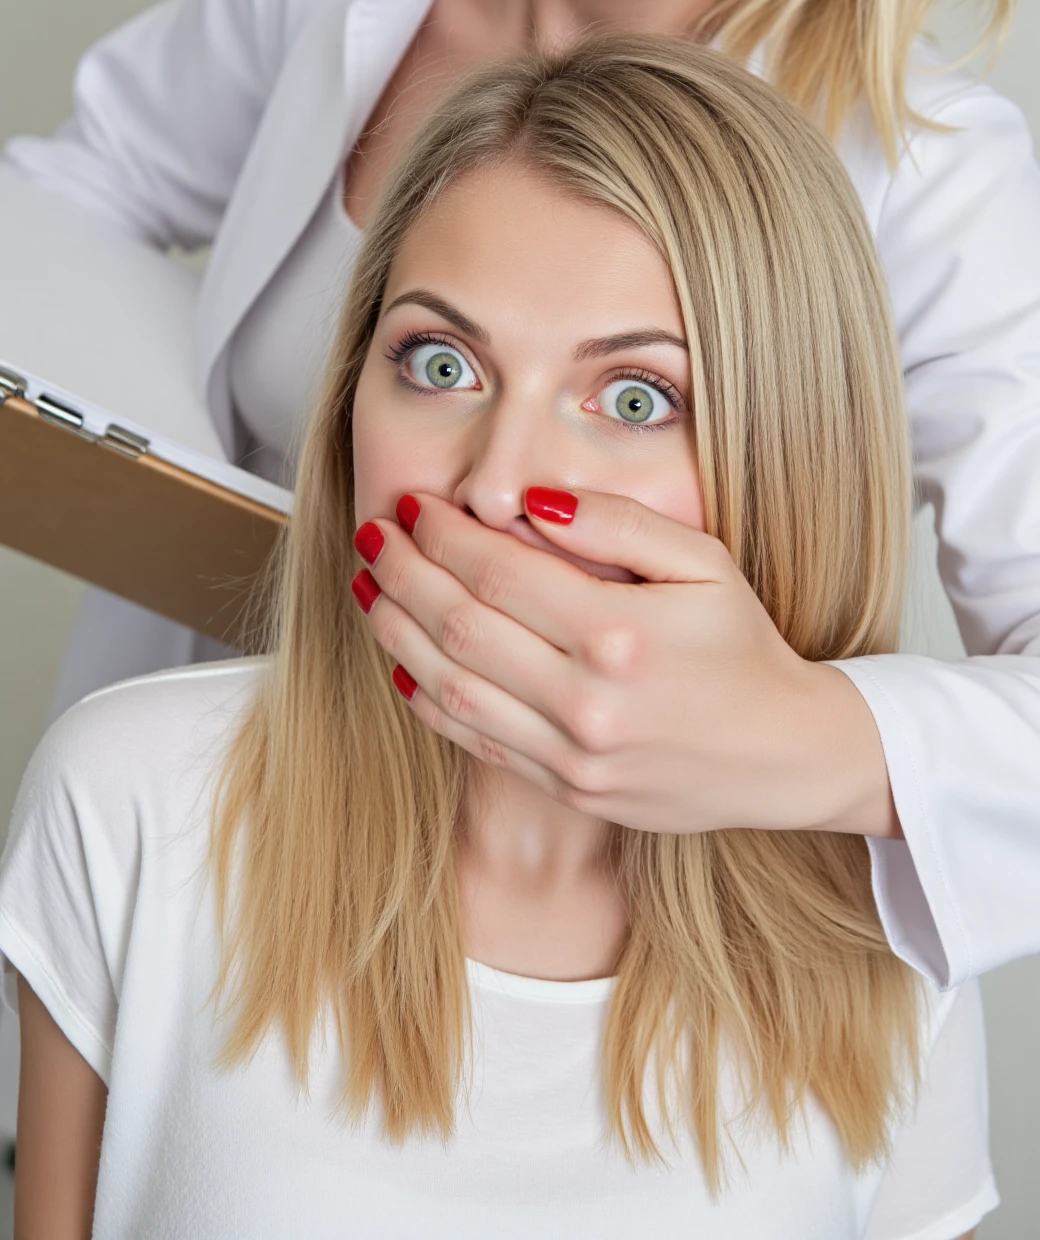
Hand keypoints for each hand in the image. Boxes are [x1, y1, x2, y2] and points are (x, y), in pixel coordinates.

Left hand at [351, 490, 900, 837]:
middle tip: (373, 536)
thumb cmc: (742, 646)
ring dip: (397, 634)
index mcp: (621, 634)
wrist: (782, 753)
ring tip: (369, 589)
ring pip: (452, 689)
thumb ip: (617, 524)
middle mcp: (589, 701)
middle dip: (402, 574)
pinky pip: (476, 742)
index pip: (499, 574)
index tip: (414, 506)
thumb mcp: (705, 562)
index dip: (443, 536)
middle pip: (461, 627)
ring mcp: (574, 754)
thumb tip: (532, 501)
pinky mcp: (567, 787)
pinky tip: (403, 663)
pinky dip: (428, 701)